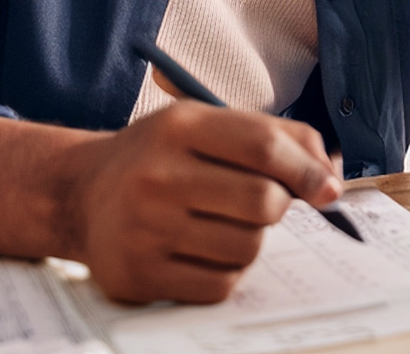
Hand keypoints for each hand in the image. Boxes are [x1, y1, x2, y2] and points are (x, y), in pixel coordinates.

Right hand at [67, 102, 342, 303]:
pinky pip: (220, 285)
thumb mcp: (208, 125)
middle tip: (258, 202)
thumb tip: (330, 178)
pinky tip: (201, 251)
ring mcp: (144, 229)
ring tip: (220, 224)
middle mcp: (156, 176)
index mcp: (180, 128)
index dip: (307, 170)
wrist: (80, 194)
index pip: (263, 146)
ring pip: (247, 248)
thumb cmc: (161, 158)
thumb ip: (276, 137)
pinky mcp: (138, 275)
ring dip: (250, 240)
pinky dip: (225, 272)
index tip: (328, 190)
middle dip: (276, 206)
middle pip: (262, 202)